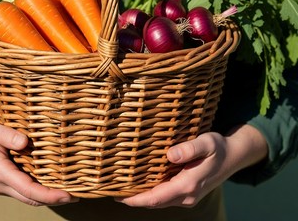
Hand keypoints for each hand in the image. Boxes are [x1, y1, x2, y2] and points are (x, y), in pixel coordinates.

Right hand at [0, 116, 77, 205]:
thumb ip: (6, 134)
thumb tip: (25, 142)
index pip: (28, 189)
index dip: (49, 194)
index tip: (68, 194)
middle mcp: (0, 183)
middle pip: (31, 198)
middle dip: (54, 199)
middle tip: (78, 195)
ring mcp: (2, 184)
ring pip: (28, 196)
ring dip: (48, 196)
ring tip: (70, 191)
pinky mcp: (4, 181)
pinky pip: (24, 190)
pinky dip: (39, 190)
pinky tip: (53, 183)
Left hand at [117, 126, 267, 208]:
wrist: (234, 156)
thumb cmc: (218, 148)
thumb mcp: (207, 143)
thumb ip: (190, 149)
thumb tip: (170, 155)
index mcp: (188, 185)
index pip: (155, 197)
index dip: (135, 199)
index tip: (117, 194)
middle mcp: (186, 195)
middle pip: (154, 202)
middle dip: (134, 199)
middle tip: (113, 188)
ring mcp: (187, 196)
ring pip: (159, 200)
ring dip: (142, 197)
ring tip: (122, 185)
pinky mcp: (187, 191)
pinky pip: (165, 196)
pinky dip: (151, 193)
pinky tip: (142, 183)